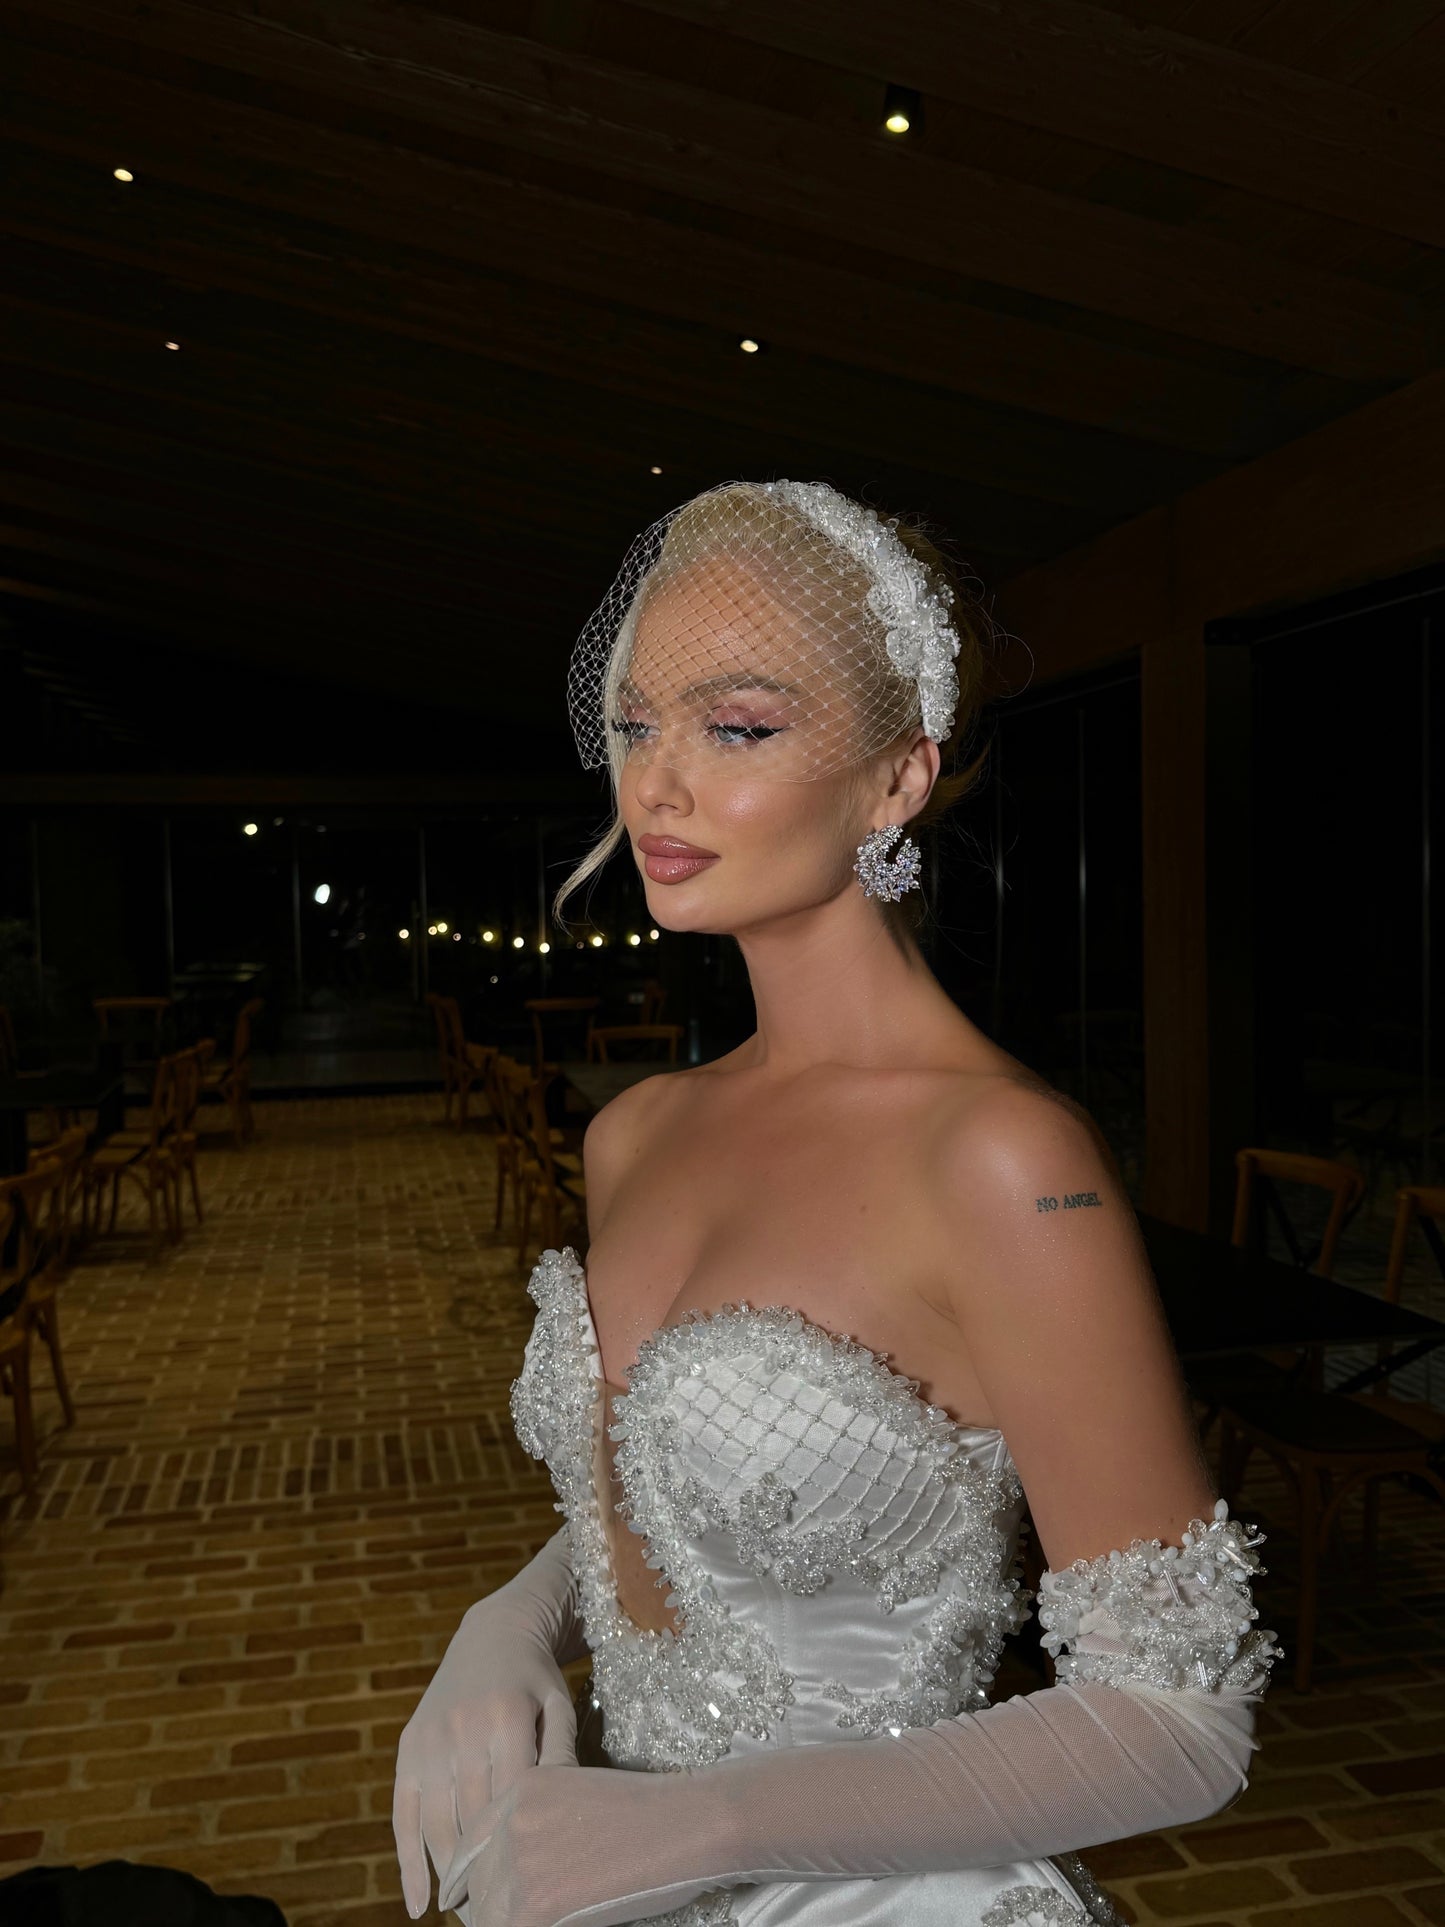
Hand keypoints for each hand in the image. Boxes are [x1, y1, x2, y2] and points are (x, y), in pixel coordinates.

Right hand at [393, 1599, 579, 1918]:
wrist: (494, 1631)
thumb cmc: (536, 1679)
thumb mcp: (558, 1705)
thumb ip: (561, 1754)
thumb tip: (565, 1813)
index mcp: (506, 1720)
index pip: (511, 1802)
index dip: (516, 1851)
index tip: (528, 1895)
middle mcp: (463, 1732)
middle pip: (471, 1821)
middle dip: (484, 1874)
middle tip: (500, 1918)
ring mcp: (430, 1741)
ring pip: (435, 1826)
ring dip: (448, 1877)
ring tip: (468, 1915)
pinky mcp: (408, 1748)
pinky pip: (401, 1816)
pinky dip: (407, 1863)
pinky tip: (419, 1904)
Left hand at [438, 1764, 731, 1926]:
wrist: (685, 1823)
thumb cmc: (647, 1809)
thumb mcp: (577, 1790)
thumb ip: (539, 1815)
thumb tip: (516, 1858)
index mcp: (521, 1787)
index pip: (471, 1842)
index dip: (469, 1874)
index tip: (467, 1893)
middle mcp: (512, 1820)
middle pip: (475, 1879)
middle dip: (483, 1902)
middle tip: (496, 1915)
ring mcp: (521, 1862)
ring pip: (487, 1911)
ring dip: (501, 1919)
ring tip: (521, 1921)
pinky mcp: (536, 1904)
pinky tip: (554, 1921)